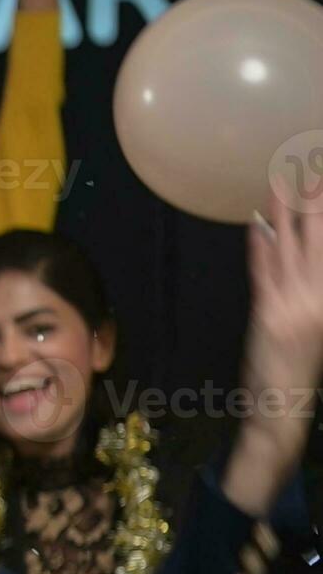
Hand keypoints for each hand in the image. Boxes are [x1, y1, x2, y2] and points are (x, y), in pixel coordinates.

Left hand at [222, 197, 322, 513]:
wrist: (285, 405)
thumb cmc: (303, 366)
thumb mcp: (319, 325)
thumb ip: (317, 291)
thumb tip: (307, 249)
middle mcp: (318, 297)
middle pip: (319, 238)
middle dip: (317, 201)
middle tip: (312, 168)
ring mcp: (292, 304)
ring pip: (290, 248)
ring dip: (285, 213)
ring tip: (282, 182)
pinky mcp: (267, 313)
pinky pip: (263, 271)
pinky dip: (261, 245)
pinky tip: (258, 223)